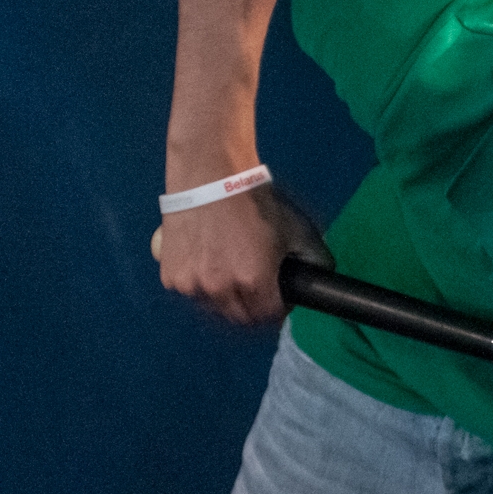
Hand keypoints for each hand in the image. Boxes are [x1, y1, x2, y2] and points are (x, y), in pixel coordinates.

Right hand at [152, 185, 329, 324]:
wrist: (210, 177)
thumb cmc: (253, 201)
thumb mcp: (295, 228)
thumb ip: (314, 259)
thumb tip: (321, 279)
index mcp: (253, 281)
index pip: (268, 316)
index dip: (278, 308)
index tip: (278, 297)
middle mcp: (220, 289)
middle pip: (240, 317)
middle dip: (252, 306)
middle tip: (256, 287)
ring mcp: (191, 285)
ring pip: (214, 306)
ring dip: (225, 297)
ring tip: (230, 271)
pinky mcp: (170, 277)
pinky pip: (191, 292)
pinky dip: (200, 284)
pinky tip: (208, 262)